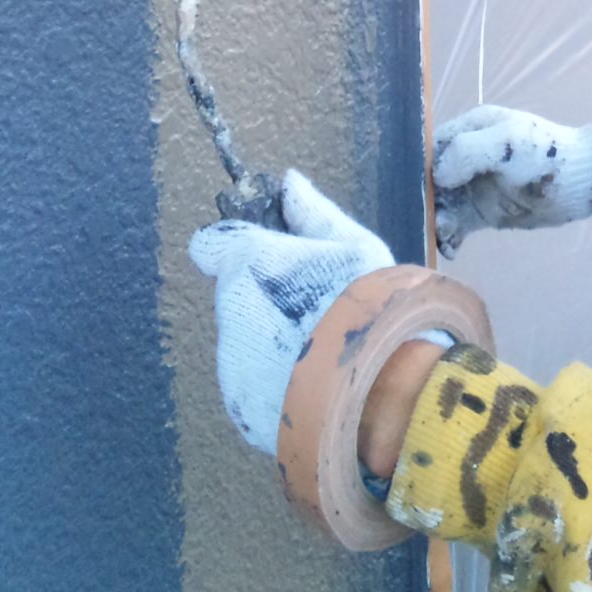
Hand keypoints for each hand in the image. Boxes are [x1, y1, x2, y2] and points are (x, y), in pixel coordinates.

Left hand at [189, 170, 391, 454]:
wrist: (379, 389)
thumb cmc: (370, 305)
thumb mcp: (354, 245)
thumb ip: (312, 213)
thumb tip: (288, 181)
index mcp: (248, 266)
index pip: (212, 246)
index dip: (239, 249)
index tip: (270, 258)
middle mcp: (228, 315)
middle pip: (239, 298)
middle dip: (268, 298)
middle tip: (318, 308)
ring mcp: (232, 368)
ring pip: (246, 344)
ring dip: (273, 342)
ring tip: (324, 350)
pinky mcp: (241, 410)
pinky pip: (254, 387)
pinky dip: (277, 383)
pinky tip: (316, 383)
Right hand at [432, 105, 591, 256]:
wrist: (581, 184)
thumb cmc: (546, 155)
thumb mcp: (508, 143)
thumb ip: (469, 151)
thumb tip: (437, 175)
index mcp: (469, 129)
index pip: (431, 146)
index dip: (419, 165)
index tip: (412, 187)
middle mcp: (465, 157)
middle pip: (431, 178)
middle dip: (424, 198)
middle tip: (427, 217)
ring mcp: (473, 186)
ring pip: (440, 204)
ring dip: (434, 219)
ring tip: (443, 232)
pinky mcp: (482, 213)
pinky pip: (456, 224)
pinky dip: (448, 235)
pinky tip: (450, 246)